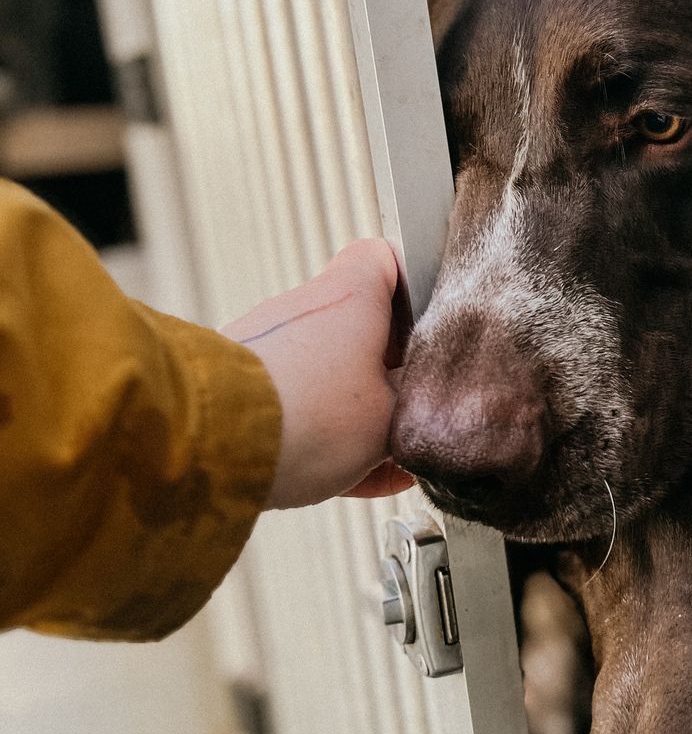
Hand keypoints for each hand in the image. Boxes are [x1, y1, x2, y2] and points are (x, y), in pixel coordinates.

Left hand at [225, 240, 415, 508]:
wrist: (216, 445)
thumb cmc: (305, 416)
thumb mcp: (394, 417)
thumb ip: (419, 405)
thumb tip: (428, 403)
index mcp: (350, 295)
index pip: (388, 258)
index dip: (415, 285)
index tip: (433, 324)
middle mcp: (303, 308)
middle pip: (362, 327)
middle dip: (391, 373)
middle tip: (412, 411)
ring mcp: (267, 344)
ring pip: (331, 374)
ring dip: (359, 411)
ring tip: (383, 458)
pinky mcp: (241, 384)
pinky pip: (297, 404)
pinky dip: (324, 434)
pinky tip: (352, 475)